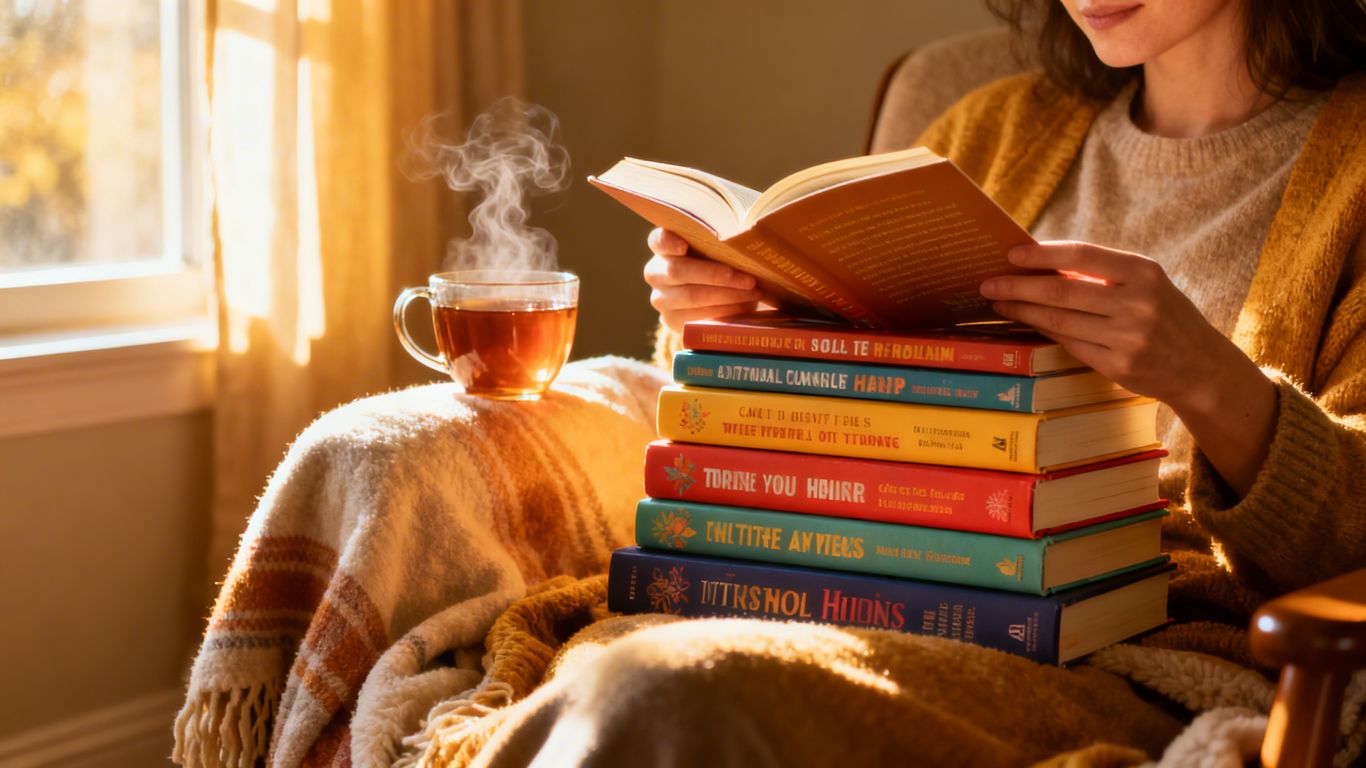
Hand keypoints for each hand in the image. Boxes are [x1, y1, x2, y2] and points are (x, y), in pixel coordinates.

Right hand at [643, 228, 763, 332]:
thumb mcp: (715, 249)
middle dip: (716, 275)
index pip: (659, 240)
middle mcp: (655, 272)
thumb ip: (718, 243)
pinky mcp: (671, 320)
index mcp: (662, 246)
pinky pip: (698, 318)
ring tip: (754, 294)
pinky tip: (744, 308)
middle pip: (678, 272)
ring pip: (692, 297)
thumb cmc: (716, 262)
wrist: (709, 294)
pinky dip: (725, 312)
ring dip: (728, 296)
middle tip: (749, 280)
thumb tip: (745, 243)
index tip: (683, 246)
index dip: (669, 242)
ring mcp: (660, 299)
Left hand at [979, 241, 1275, 494]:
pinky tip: (1026, 323)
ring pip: (1060, 321)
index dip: (1043, 254)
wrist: (1199, 365)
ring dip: (1023, 311)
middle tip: (988, 283)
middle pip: (1062, 292)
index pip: (1082, 255)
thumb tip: (1041, 262)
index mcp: (1144, 273)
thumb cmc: (1164, 315)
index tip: (1011, 254)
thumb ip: (1102, 274)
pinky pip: (1070, 344)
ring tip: (998, 302)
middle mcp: (1138, 303)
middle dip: (1019, 286)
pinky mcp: (1118, 365)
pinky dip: (1044, 332)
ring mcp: (1128, 337)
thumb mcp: (1145, 284)